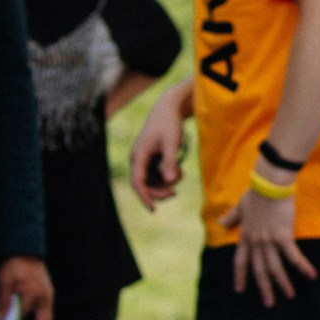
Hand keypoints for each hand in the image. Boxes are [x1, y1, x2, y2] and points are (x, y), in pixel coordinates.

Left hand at [0, 254, 53, 319]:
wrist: (25, 250)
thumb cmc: (13, 264)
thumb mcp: (4, 281)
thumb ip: (3, 301)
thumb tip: (0, 319)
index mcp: (32, 294)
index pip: (24, 319)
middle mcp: (44, 298)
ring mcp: (49, 296)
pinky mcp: (49, 294)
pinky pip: (47, 313)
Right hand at [129, 90, 186, 211]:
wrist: (168, 109)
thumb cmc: (169, 124)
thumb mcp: (172, 143)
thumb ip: (171, 162)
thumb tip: (170, 181)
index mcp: (139, 155)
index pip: (137, 182)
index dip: (144, 197)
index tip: (153, 209)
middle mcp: (138, 159)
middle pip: (144, 185)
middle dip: (159, 191)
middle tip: (175, 193)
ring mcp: (144, 160)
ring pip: (152, 182)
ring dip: (166, 183)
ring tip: (181, 173)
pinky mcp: (151, 159)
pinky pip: (157, 175)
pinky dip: (167, 176)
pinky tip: (178, 170)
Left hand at [222, 182, 318, 306]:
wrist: (269, 184)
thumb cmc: (256, 192)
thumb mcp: (240, 206)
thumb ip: (232, 217)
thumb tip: (221, 222)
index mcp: (246, 236)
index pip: (240, 261)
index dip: (240, 275)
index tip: (239, 289)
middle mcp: (255, 242)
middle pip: (258, 269)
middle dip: (263, 287)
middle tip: (268, 304)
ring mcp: (268, 240)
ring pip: (274, 267)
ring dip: (282, 283)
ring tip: (289, 296)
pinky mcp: (283, 236)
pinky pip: (293, 256)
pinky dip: (302, 266)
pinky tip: (311, 276)